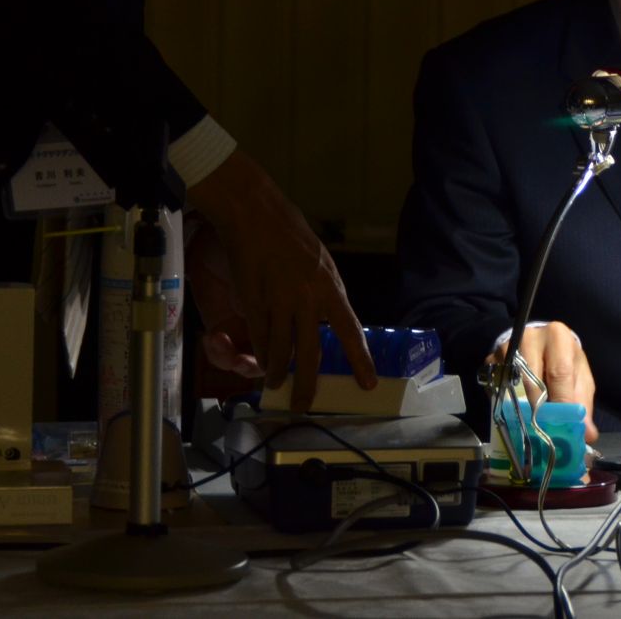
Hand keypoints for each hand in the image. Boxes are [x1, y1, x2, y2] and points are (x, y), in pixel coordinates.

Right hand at [187, 148, 375, 410]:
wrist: (256, 215)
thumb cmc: (291, 235)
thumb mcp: (321, 263)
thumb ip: (326, 292)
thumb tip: (331, 318)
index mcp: (331, 287)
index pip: (350, 332)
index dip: (360, 361)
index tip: (368, 384)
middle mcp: (307, 299)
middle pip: (309, 353)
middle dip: (307, 384)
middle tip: (304, 405)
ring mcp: (278, 302)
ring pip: (279, 351)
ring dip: (277, 373)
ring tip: (276, 386)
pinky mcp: (253, 302)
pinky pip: (259, 337)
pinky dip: (261, 352)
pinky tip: (261, 362)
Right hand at [488, 321, 597, 443]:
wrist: (540, 344)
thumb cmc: (564, 362)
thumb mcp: (579, 377)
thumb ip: (582, 403)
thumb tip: (587, 433)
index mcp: (558, 337)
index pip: (559, 371)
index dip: (562, 400)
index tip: (563, 423)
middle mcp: (530, 337)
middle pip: (531, 379)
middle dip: (539, 408)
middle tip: (545, 430)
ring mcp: (507, 348)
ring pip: (512, 385)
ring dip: (520, 408)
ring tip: (531, 426)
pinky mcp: (491, 360)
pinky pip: (497, 388)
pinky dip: (506, 404)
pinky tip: (515, 415)